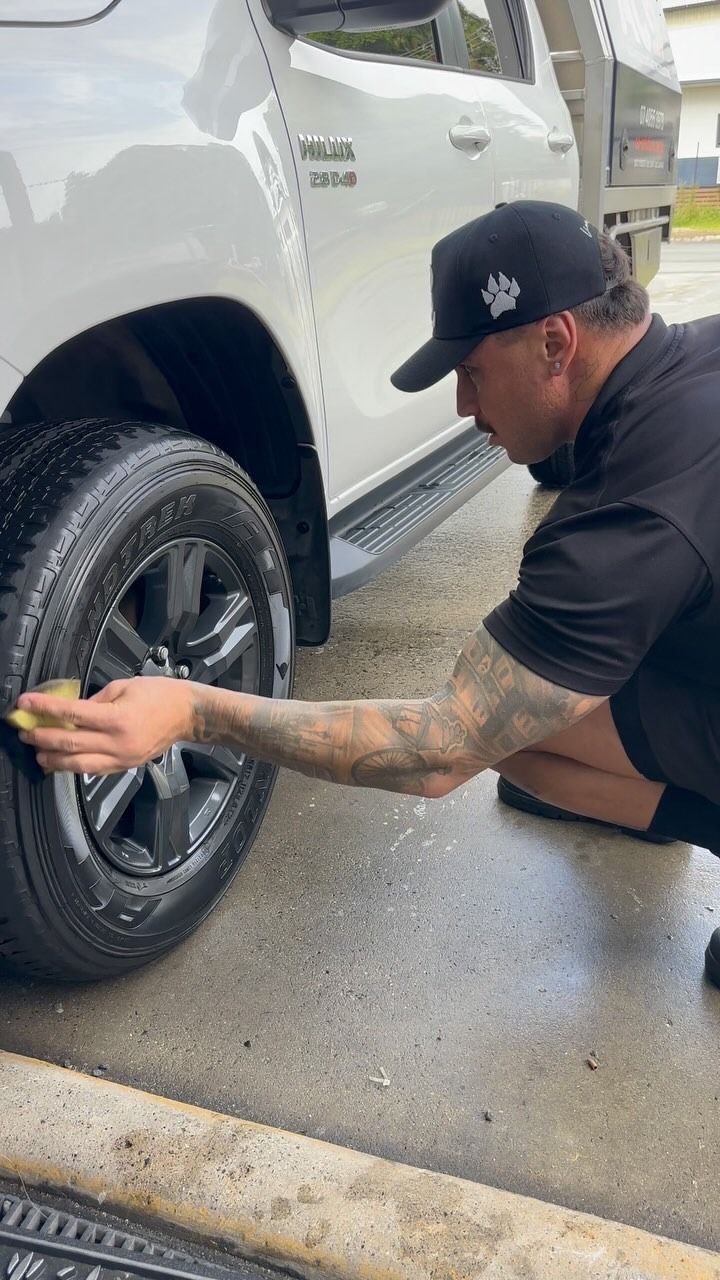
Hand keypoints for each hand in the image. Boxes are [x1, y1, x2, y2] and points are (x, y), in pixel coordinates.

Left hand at [16, 678, 194, 774]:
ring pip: (78, 764)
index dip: (45, 709)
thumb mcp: (123, 686)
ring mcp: (121, 758)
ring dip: (53, 759)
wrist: (187, 714)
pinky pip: (93, 771)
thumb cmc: (160, 695)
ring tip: (38, 752)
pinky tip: (61, 762)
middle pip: (69, 742)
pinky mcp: (125, 766)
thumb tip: (71, 710)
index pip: (71, 713)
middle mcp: (117, 742)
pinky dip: (73, 767)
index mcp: (116, 717)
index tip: (26, 704)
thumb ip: (95, 700)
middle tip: (26, 731)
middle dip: (42, 737)